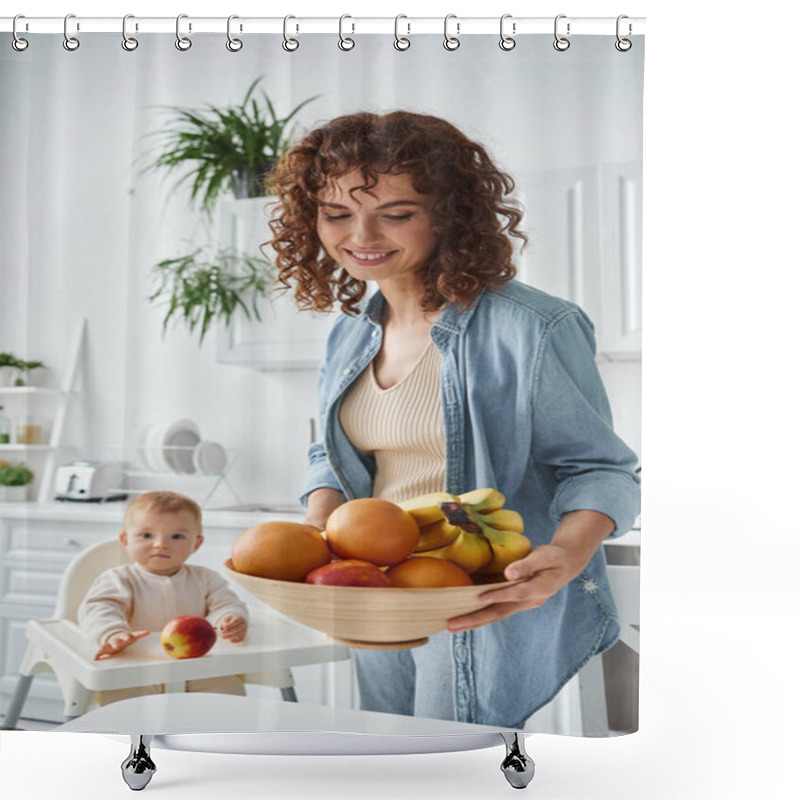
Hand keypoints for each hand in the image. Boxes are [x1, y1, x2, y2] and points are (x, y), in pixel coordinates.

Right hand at [94, 630, 149, 660]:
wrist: (114, 636)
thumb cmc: (125, 638)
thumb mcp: (133, 636)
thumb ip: (140, 634)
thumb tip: (148, 632)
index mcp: (124, 637)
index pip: (126, 636)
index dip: (128, 637)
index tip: (129, 638)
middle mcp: (116, 640)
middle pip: (116, 641)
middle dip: (116, 643)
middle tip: (116, 646)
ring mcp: (110, 643)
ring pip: (107, 645)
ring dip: (105, 648)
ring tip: (101, 653)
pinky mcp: (105, 647)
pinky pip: (100, 650)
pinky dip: (97, 654)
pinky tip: (95, 658)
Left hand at [217, 614, 246, 642]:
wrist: (238, 623)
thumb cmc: (231, 621)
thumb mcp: (227, 619)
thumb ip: (225, 622)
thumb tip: (223, 628)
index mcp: (239, 618)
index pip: (235, 622)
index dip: (230, 625)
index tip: (224, 627)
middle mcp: (243, 624)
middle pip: (237, 628)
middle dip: (229, 632)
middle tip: (222, 633)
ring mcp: (244, 630)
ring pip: (238, 634)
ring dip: (230, 636)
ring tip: (223, 637)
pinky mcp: (243, 636)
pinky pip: (241, 639)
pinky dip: (236, 640)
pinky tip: (230, 640)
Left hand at [446, 510, 613, 632]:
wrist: (564, 566)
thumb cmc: (553, 557)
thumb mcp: (545, 555)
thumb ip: (527, 564)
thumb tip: (508, 573)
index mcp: (539, 589)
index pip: (516, 594)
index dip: (498, 595)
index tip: (479, 597)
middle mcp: (530, 601)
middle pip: (500, 612)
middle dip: (475, 619)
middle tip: (452, 624)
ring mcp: (523, 605)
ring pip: (496, 615)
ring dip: (473, 621)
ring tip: (451, 626)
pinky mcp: (516, 603)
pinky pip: (496, 611)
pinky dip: (480, 616)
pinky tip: (465, 619)